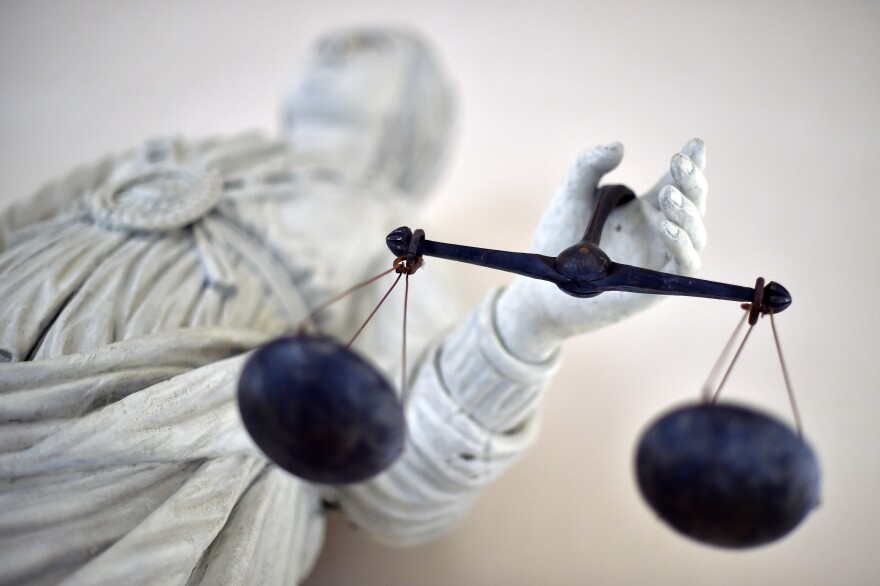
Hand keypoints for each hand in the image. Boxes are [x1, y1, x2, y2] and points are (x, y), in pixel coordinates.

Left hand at [495, 139, 707, 359]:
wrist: (543, 287)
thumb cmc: (557, 241)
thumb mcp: (571, 195)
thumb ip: (588, 166)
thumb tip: (619, 147)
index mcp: (645, 209)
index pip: (678, 184)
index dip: (692, 164)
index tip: (695, 144)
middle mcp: (659, 232)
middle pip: (693, 204)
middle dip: (692, 182)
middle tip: (678, 162)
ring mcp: (661, 259)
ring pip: (696, 234)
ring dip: (688, 212)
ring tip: (667, 194)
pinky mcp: (657, 285)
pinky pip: (685, 265)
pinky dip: (683, 246)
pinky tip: (666, 227)